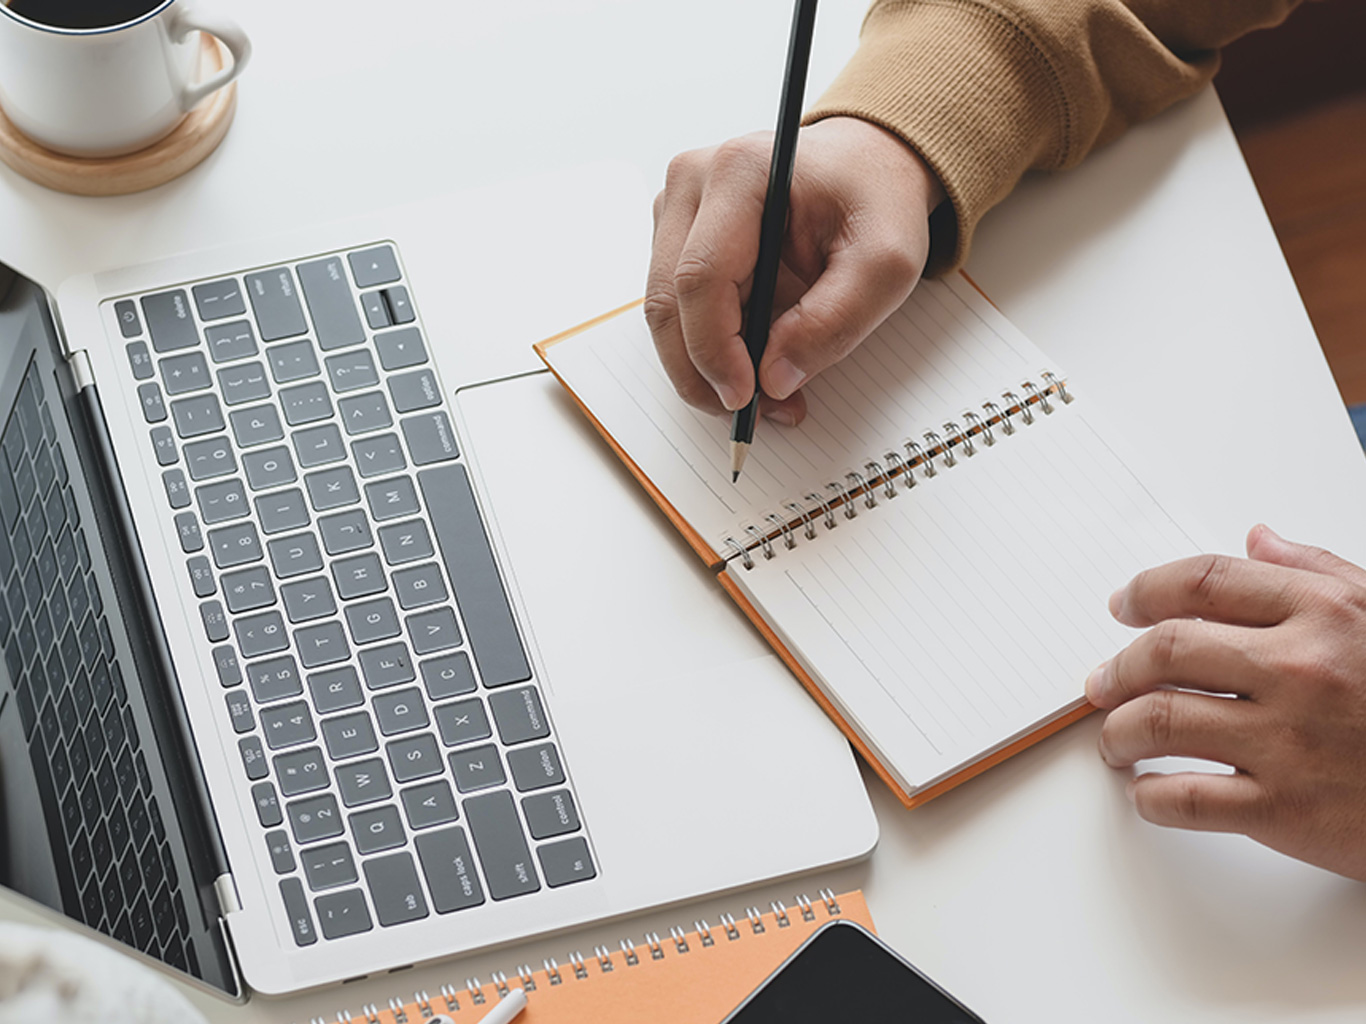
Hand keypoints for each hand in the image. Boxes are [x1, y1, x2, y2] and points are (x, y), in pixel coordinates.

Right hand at [645, 116, 943, 424]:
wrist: (866, 166)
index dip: (715, 349)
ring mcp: (677, 207)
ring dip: (704, 369)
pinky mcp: (676, 234)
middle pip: (668, 301)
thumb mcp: (886, 263)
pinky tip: (752, 363)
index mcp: (740, 172)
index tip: (746, 398)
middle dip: (703, 373)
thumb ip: (835, 321)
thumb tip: (774, 380)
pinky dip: (708, 349)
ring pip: (666, 311)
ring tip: (764, 396)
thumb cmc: (875, 201)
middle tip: (752, 414)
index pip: (700, 277)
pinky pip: (677, 308)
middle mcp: (692, 182)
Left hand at [1085, 524, 1365, 880]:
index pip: (1202, 582)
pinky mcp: (1286, 810)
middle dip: (1116, 667)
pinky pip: (1185, 799)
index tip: (1121, 606)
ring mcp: (1289, 742)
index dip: (1146, 590)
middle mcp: (1300, 670)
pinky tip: (1148, 792)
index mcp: (1322, 615)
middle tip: (1099, 682)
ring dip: (1117, 731)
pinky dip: (1150, 797)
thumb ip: (1318, 574)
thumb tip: (1257, 540)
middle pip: (1164, 650)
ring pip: (1159, 722)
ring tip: (1113, 739)